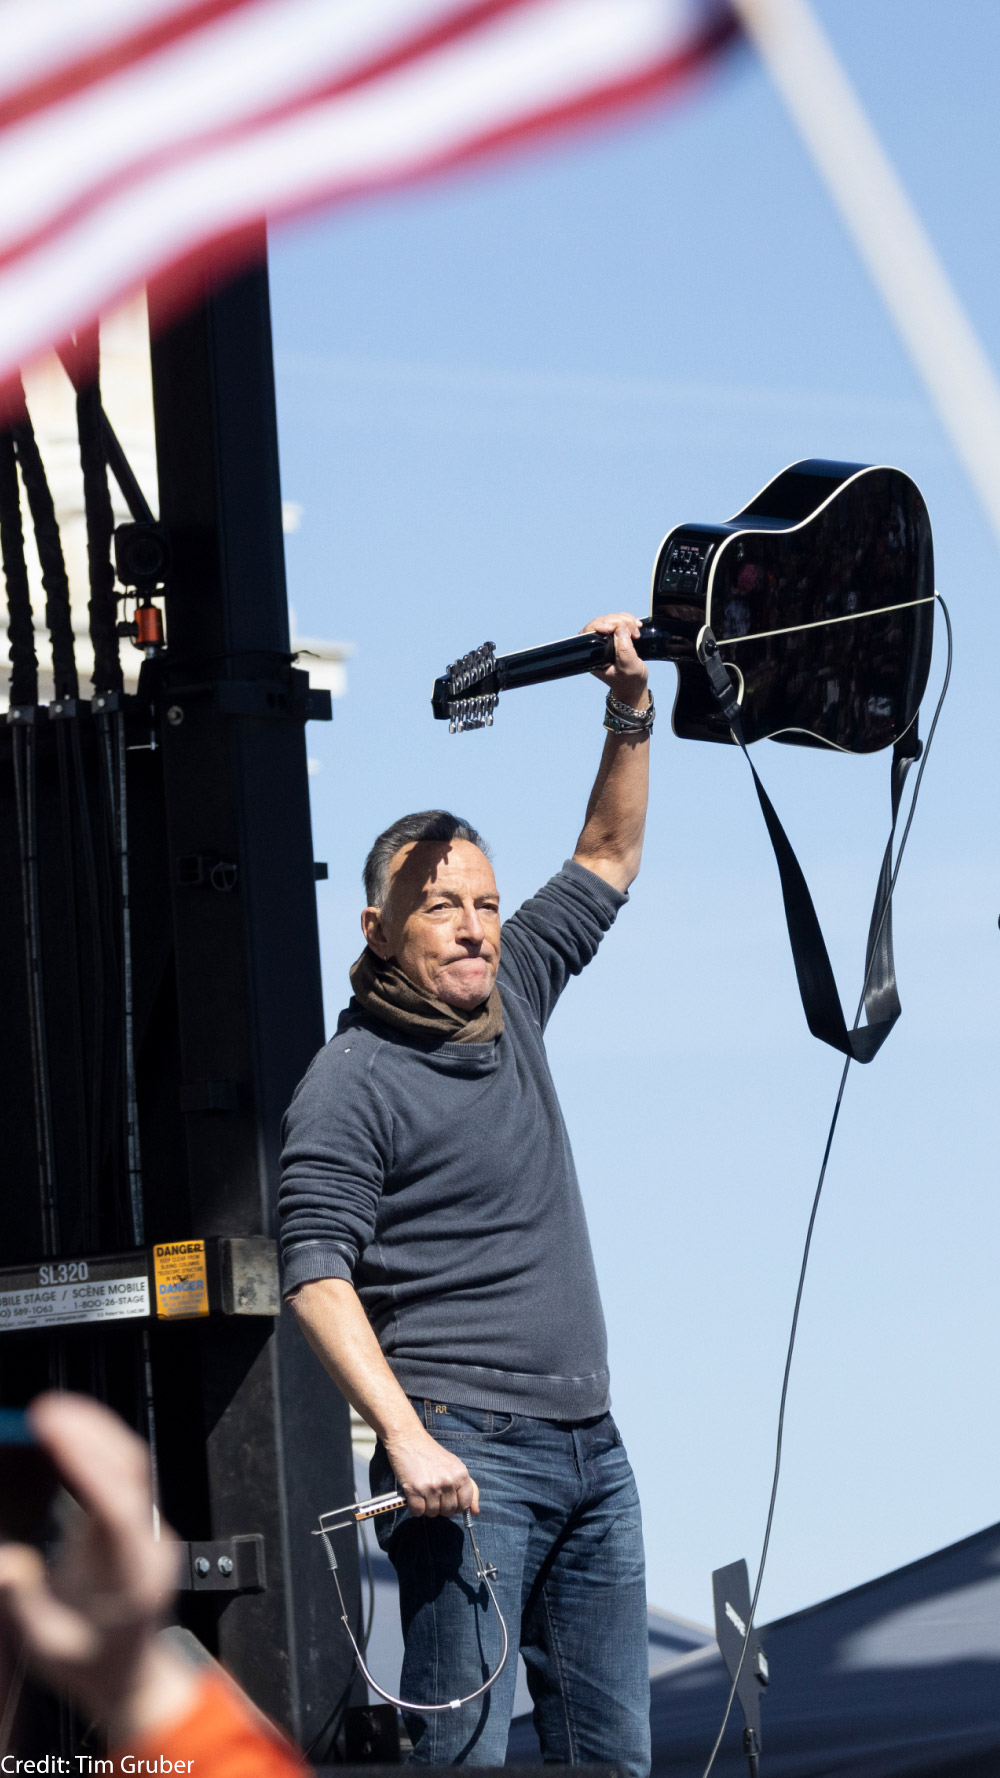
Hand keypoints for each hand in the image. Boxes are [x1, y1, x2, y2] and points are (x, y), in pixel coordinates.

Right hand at [0, 1393, 195, 1744]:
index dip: (86, 1465)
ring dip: (95, 1429)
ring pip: (132, 1463)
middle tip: (44, 1411)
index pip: (117, 1506)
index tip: (55, 1435)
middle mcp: (150, 1542)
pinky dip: (96, 1444)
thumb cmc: (94, 1665)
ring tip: (51, 1412)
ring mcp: (150, 1528)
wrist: (133, 1679)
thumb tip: (6, 1562)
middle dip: (89, 1432)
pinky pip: (125, 1471)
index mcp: (134, 1575)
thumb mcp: (49, 1647)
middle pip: (131, 1469)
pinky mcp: (139, 1521)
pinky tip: (68, 1433)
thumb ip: (26, 1604)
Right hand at [383, 1424, 479, 1518]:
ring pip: (433, 1513)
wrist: (408, 1439)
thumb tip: (475, 1511)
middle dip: (440, 1507)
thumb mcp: (455, 1465)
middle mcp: (449, 1481)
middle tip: (432, 1494)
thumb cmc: (431, 1453)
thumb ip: (468, 1487)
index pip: (465, 1504)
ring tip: (422, 1493)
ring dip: (426, 1508)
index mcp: (461, 1474)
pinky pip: (417, 1512)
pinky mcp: (415, 1490)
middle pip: (449, 1511)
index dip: (456, 1506)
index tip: (448, 1500)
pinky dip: (414, 1509)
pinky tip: (413, 1496)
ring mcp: (432, 1486)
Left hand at [581, 611, 648, 710]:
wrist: (635, 686)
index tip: (616, 628)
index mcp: (593, 656)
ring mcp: (605, 641)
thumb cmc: (630, 680)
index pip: (590, 632)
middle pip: (602, 622)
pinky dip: (628, 621)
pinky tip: (636, 627)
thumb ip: (624, 649)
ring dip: (626, 621)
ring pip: (611, 619)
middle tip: (635, 633)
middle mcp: (596, 647)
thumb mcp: (629, 666)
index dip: (602, 624)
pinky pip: (618, 622)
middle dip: (620, 622)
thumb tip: (620, 629)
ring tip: (637, 632)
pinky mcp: (614, 637)